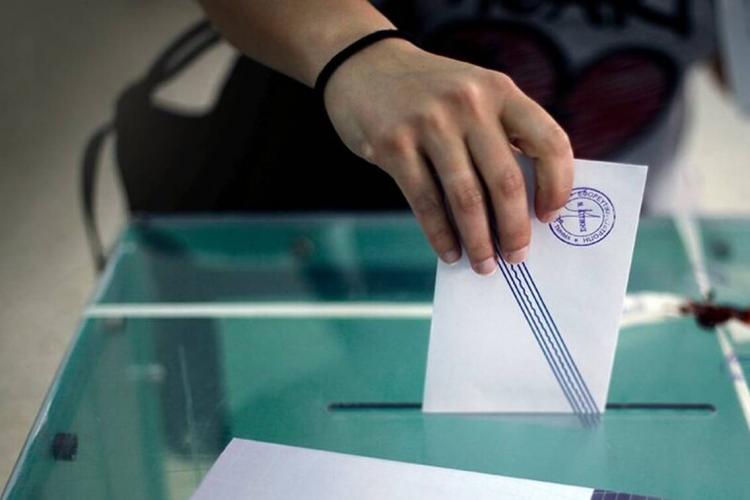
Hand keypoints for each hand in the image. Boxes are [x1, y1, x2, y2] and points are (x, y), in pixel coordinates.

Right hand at [323, 39, 572, 274]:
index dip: (558, 185)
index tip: (549, 216)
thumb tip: (522, 207)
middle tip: (516, 256)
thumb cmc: (429, 93)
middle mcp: (468, 103)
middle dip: (515, 229)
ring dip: (479, 241)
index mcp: (499, 90)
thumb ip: (499, 135)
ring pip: (466, 199)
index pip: (548, 142)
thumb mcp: (473, 95)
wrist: (363, 65)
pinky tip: (449, 252)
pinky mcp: (394, 145)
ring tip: (484, 264)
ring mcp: (429, 123)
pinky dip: (441, 235)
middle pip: (506, 181)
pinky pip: (425, 203)